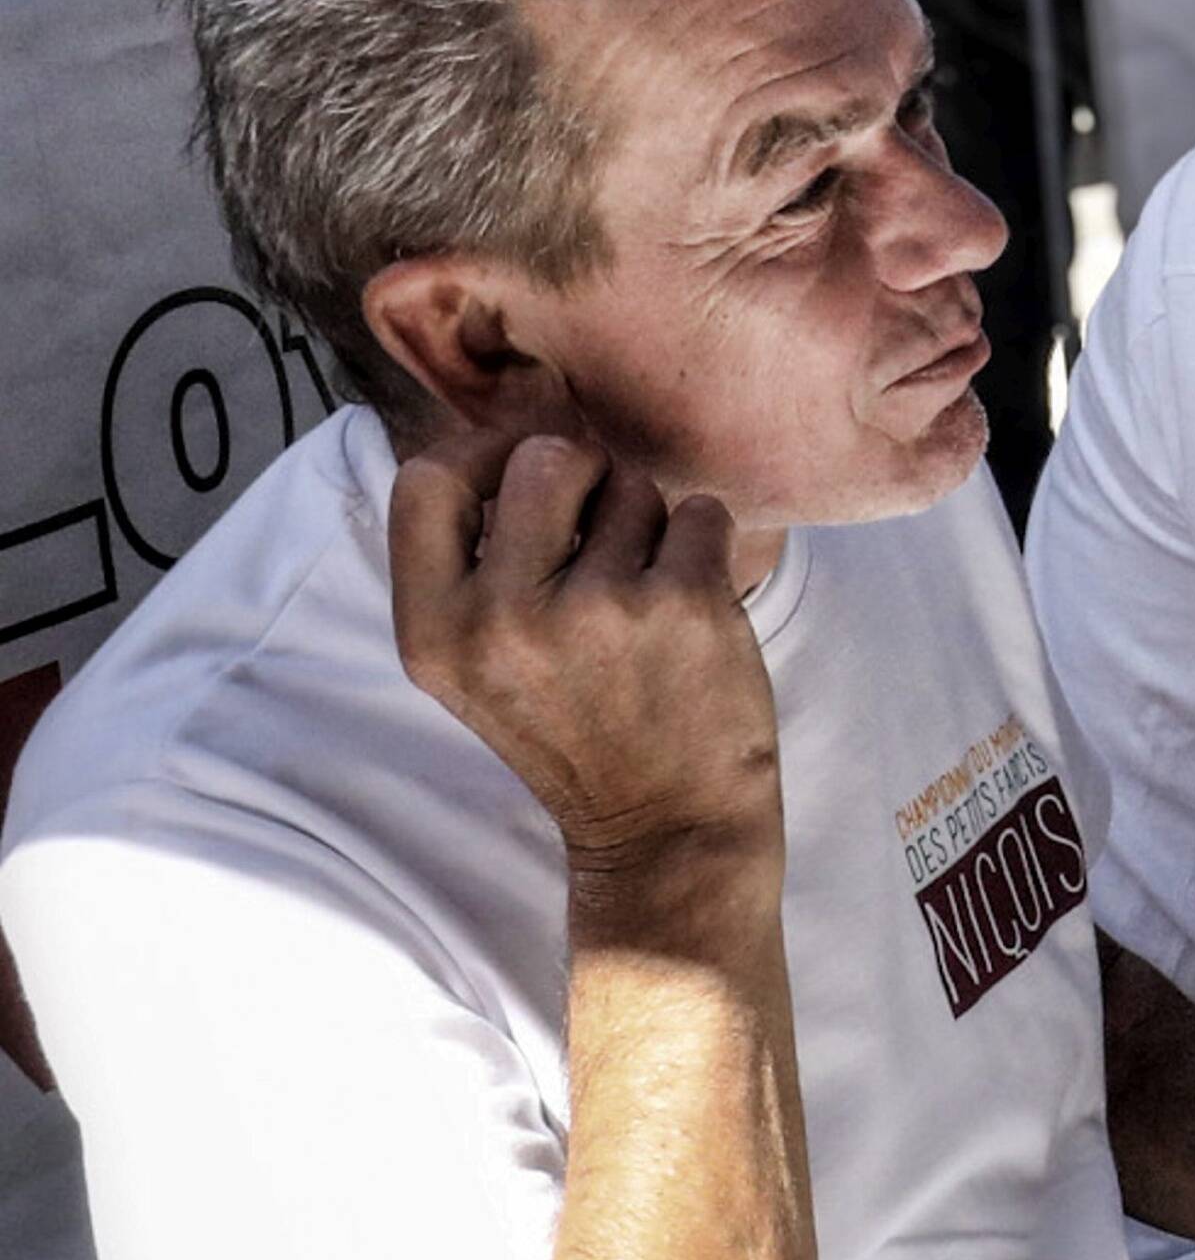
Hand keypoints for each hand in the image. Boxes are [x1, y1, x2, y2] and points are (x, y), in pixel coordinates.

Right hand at [385, 428, 779, 872]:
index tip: (517, 475)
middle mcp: (503, 617)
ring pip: (632, 485)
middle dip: (585, 477)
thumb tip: (506, 436)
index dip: (477, 455)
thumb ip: (470, 564)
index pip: (424, 482)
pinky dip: (705, 543)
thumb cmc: (574, 728)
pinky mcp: (685, 605)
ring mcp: (598, 609)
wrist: (665, 824)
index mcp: (433, 631)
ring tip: (644, 597)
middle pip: (544, 459)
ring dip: (648, 523)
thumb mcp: (475, 664)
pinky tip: (692, 606)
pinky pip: (701, 512)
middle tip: (603, 534)